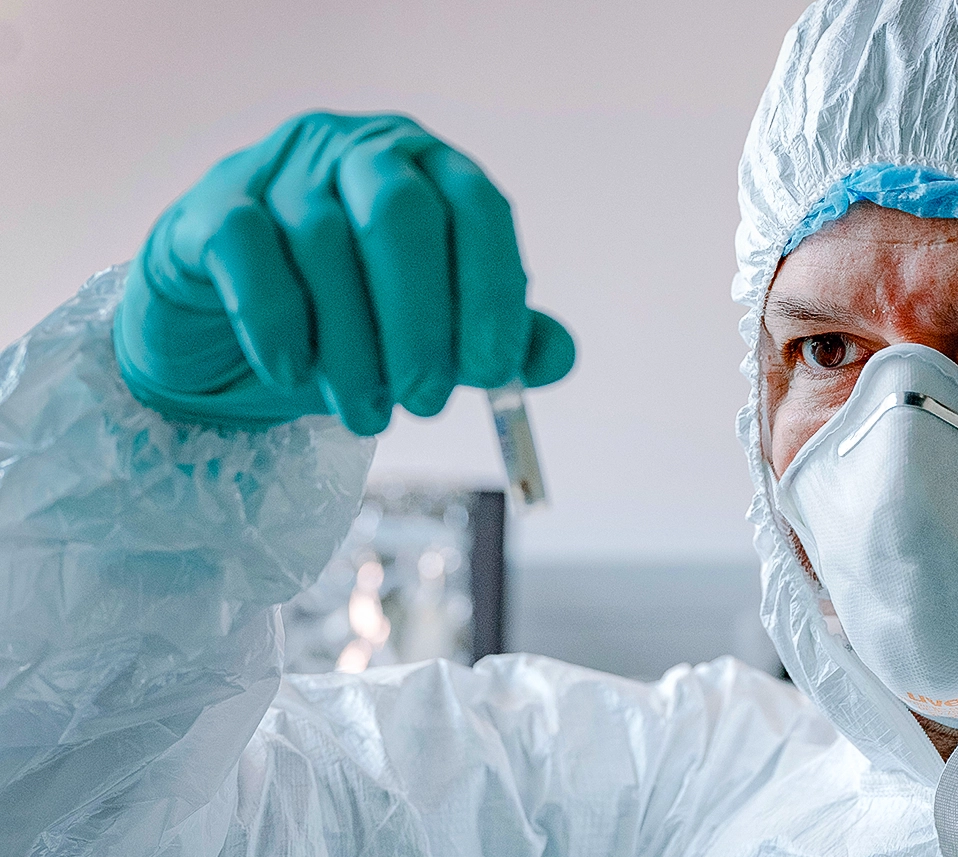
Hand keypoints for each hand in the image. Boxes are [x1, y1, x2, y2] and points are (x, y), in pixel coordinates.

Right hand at [113, 111, 574, 433]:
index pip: (476, 209)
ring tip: (366, 415)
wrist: (225, 334)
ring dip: (352, 350)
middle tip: (425, 403)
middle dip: (421, 323)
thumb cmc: (344, 327)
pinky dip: (279, 326)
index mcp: (426, 173)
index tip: (492, 372)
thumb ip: (496, 343)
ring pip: (325, 244)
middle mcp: (356, 153)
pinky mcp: (212, 208)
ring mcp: (279, 171)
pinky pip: (251, 254)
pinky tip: (293, 375)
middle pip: (401, 215)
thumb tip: (557, 355)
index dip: (492, 292)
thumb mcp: (430, 338)